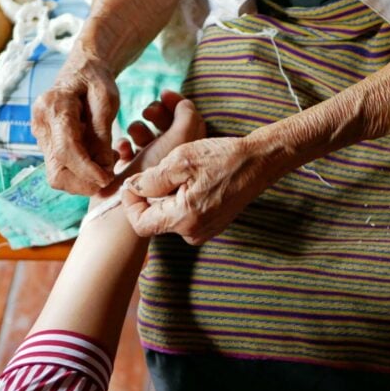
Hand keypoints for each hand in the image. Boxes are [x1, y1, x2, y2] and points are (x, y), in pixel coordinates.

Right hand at [32, 46, 119, 194]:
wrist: (81, 70)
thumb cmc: (96, 80)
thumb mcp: (107, 99)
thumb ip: (103, 132)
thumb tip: (104, 168)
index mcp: (53, 106)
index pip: (66, 149)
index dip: (87, 170)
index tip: (108, 179)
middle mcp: (41, 124)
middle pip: (56, 170)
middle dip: (83, 183)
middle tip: (109, 179)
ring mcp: (41, 136)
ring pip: (56, 175)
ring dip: (83, 181)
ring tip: (106, 165)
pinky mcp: (46, 145)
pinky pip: (61, 169)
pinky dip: (80, 174)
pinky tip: (97, 161)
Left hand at [122, 136, 272, 244]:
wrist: (259, 162)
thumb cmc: (223, 158)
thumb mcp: (181, 161)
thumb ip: (151, 179)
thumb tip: (131, 188)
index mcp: (184, 219)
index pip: (140, 224)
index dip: (131, 203)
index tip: (133, 182)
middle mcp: (193, 232)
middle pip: (154, 219)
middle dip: (150, 195)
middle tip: (157, 169)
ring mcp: (204, 231)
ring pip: (169, 216)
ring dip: (165, 195)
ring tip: (176, 172)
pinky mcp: (211, 225)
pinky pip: (184, 215)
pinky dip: (179, 198)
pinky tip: (190, 179)